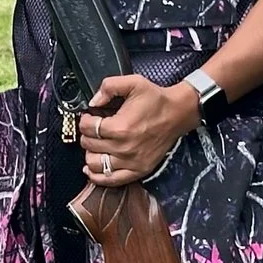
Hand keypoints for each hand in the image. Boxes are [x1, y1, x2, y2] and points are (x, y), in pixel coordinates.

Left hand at [79, 75, 197, 187]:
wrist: (178, 113)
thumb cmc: (156, 100)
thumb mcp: (133, 82)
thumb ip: (109, 86)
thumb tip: (93, 102)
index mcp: (120, 127)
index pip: (87, 128)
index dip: (84, 120)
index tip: (89, 117)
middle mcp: (124, 148)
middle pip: (89, 145)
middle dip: (87, 135)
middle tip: (94, 129)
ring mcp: (131, 162)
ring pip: (95, 164)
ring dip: (90, 153)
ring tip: (96, 145)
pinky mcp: (138, 170)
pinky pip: (110, 180)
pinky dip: (97, 176)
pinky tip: (92, 168)